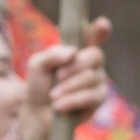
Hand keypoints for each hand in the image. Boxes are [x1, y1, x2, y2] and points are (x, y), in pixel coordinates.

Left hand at [14, 19, 113, 139]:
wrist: (38, 115)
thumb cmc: (39, 87)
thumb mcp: (37, 66)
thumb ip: (51, 54)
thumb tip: (73, 52)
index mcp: (78, 49)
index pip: (94, 34)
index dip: (100, 29)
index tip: (102, 24)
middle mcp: (92, 62)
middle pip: (96, 55)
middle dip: (76, 65)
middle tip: (58, 75)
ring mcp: (98, 80)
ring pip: (92, 77)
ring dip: (69, 87)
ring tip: (53, 96)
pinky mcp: (99, 100)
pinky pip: (91, 96)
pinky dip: (73, 100)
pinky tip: (59, 106)